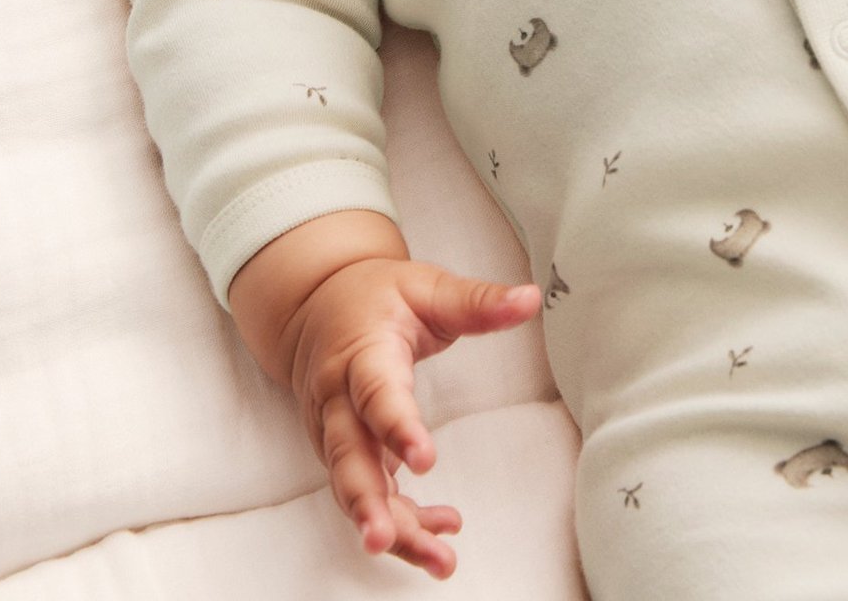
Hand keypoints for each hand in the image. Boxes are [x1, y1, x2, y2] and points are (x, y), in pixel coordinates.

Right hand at [281, 255, 541, 574]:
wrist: (318, 306)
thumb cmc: (377, 297)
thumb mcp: (429, 288)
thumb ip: (478, 302)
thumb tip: (530, 299)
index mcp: (361, 353)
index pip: (376, 394)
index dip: (397, 427)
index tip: (424, 459)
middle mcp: (338, 399)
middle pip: (348, 456)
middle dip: (366, 501)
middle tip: (384, 539)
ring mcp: (335, 431)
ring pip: (354, 488)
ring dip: (390, 527)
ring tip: (436, 560)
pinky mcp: (345, 453)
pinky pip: (367, 494)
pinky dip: (400, 521)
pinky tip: (438, 534)